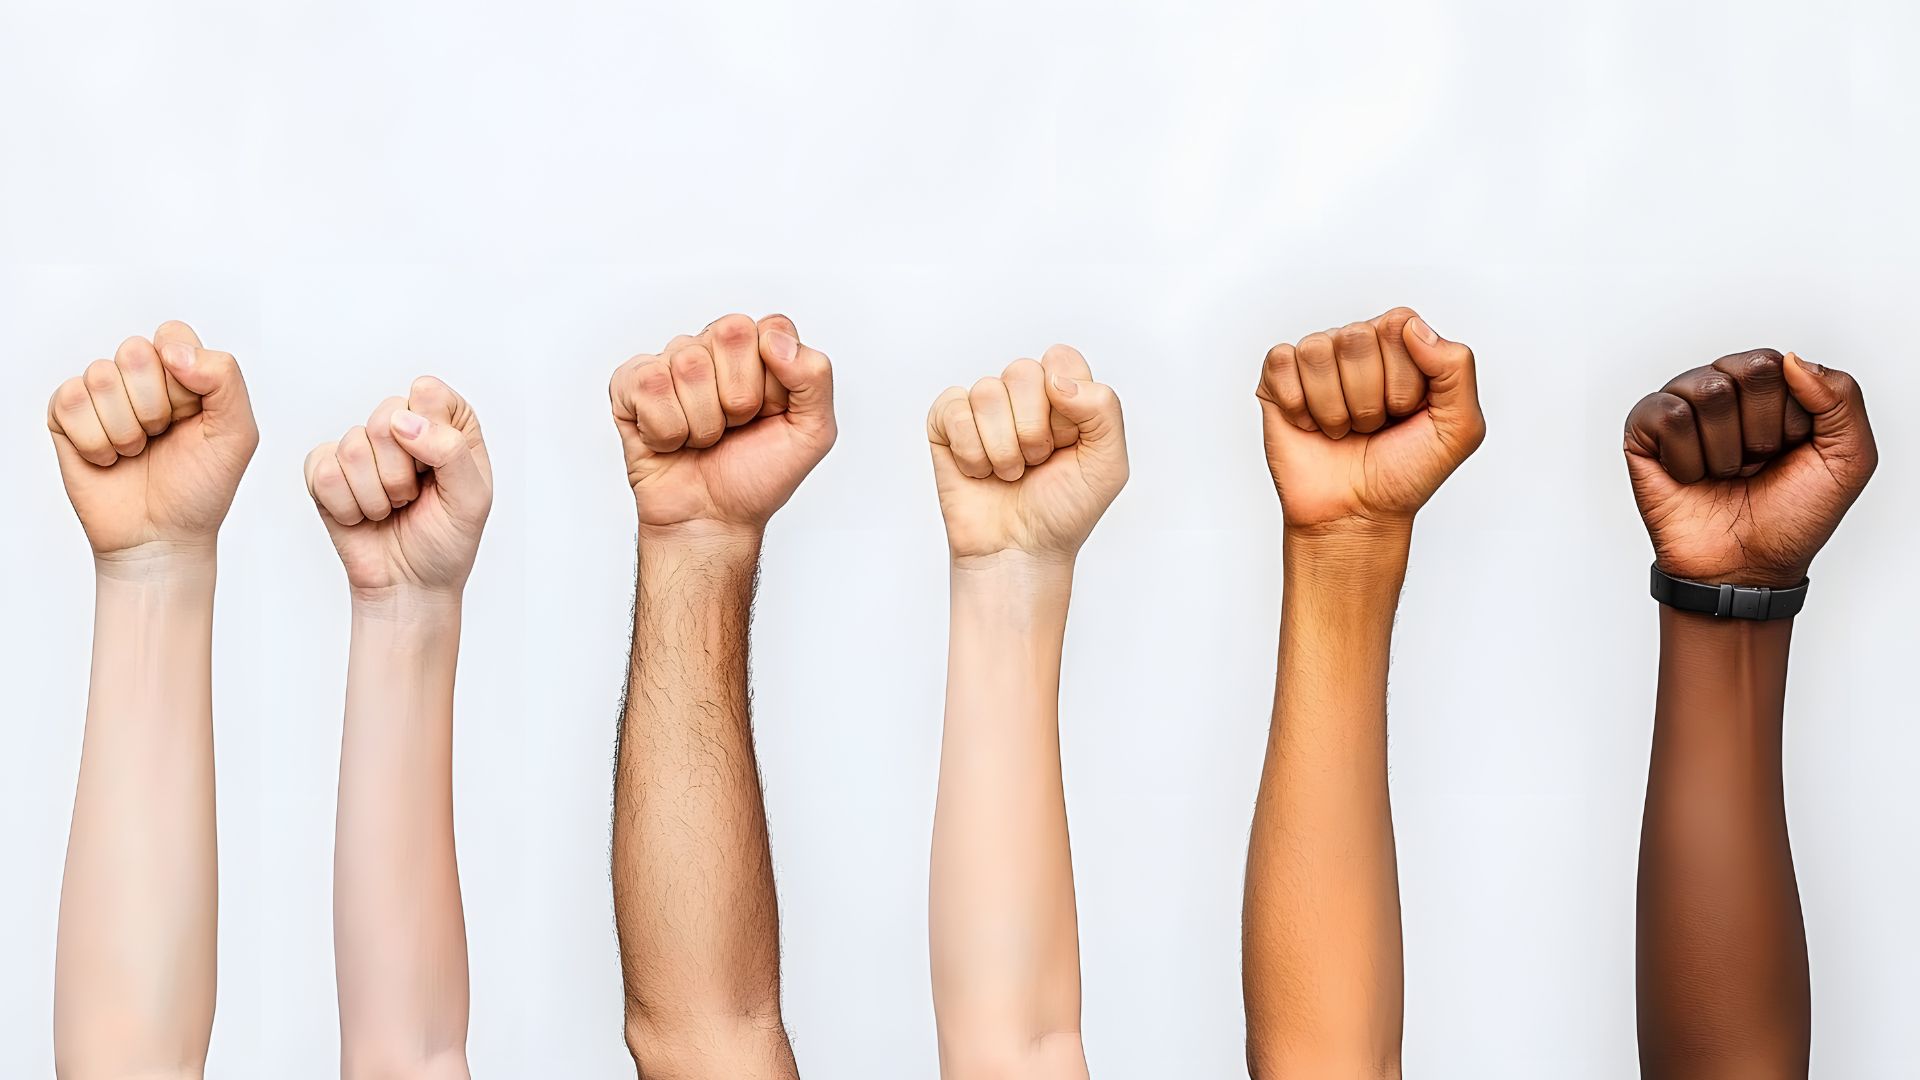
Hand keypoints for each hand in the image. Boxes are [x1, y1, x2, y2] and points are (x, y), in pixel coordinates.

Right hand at [46, 322, 258, 558]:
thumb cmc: (201, 486)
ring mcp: (100, 394)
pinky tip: (109, 459)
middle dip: (155, 407)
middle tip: (162, 437)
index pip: (172, 336)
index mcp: (182, 372)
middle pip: (134, 351)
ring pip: (101, 376)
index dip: (184, 380)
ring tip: (137, 451)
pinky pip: (70, 401)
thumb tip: (174, 351)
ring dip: (126, 429)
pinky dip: (95, 442)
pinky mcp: (65, 415)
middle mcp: (138, 376)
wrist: (161, 536)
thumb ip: (224, 378)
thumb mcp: (238, 433)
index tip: (192, 417)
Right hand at [304, 377, 492, 597]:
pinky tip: (363, 516)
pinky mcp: (326, 471)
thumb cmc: (446, 541)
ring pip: (354, 447)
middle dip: (401, 473)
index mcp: (445, 425)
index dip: (431, 432)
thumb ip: (450, 450)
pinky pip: (324, 472)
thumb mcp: (472, 499)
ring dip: (376, 496)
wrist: (409, 585)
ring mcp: (361, 448)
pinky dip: (348, 506)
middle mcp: (402, 429)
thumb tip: (402, 421)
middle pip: (385, 417)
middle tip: (412, 498)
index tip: (438, 470)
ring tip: (390, 509)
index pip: (428, 393)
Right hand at [610, 313, 835, 538]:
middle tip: (735, 426)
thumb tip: (774, 341)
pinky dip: (667, 430)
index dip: (775, 382)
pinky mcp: (630, 384)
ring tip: (704, 440)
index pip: (773, 328)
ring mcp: (669, 363)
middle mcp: (712, 347)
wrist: (713, 520)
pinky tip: (671, 442)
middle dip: (740, 397)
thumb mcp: (813, 432)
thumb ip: (815, 376)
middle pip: (730, 332)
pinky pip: (650, 386)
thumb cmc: (757, 475)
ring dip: (703, 423)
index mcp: (757, 350)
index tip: (769, 413)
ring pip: (689, 366)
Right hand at [927, 346, 1127, 562]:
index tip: (1068, 443)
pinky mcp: (946, 424)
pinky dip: (971, 452)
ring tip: (1009, 473)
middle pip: (1022, 371)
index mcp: (1062, 395)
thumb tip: (1055, 379)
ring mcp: (983, 409)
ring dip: (1002, 448)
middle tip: (1036, 462)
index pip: (1060, 360)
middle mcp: (1022, 395)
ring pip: (987, 393)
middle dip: (1033, 430)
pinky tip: (980, 472)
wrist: (1020, 552)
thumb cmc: (1063, 511)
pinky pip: (953, 410)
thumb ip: (1103, 409)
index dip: (1065, 405)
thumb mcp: (1108, 464)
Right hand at [1257, 308, 1483, 530]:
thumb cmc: (1403, 473)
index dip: (1401, 375)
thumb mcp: (1459, 427)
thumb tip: (1412, 327)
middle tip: (1371, 427)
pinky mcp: (1277, 380)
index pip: (1398, 323)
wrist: (1355, 514)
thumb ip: (1457, 368)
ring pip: (1317, 350)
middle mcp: (1357, 346)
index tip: (1404, 412)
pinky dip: (1298, 405)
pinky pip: (1282, 362)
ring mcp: (1316, 362)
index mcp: (1401, 347)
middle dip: (1367, 397)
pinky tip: (1309, 425)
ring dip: (1333, 407)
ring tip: (1342, 429)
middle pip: (1355, 336)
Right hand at [1625, 350, 1874, 587]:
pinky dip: (1687, 457)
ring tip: (1722, 474)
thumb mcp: (1849, 460)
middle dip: (1760, 430)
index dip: (1790, 418)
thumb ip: (1842, 398)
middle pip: (1747, 370)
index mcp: (1770, 390)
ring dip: (1724, 450)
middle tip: (1754, 464)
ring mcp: (1680, 408)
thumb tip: (1791, 360)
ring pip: (1707, 391)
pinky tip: (1690, 476)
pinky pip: (1667, 415)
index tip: (1787, 454)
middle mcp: (1724, 390)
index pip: (1780, 365)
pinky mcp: (1642, 432)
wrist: (1744, 569)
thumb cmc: (1791, 518)